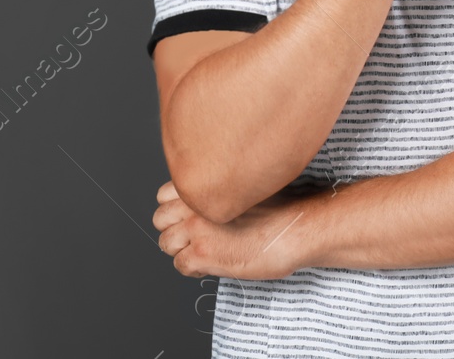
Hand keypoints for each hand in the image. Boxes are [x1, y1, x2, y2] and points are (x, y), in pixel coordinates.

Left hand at [153, 179, 317, 279]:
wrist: (294, 228)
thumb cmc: (280, 208)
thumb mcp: (245, 185)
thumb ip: (219, 189)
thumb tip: (209, 198)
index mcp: (204, 185)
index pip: (164, 194)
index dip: (174, 207)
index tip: (185, 214)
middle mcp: (194, 206)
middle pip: (160, 219)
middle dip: (173, 228)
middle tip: (192, 236)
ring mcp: (196, 230)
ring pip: (166, 244)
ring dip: (181, 249)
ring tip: (200, 251)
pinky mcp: (202, 255)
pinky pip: (180, 266)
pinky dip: (192, 269)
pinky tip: (209, 265)